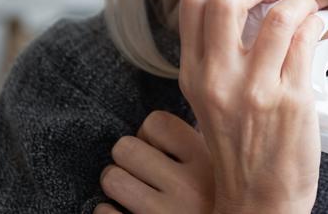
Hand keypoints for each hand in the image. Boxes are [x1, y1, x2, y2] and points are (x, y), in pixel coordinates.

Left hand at [95, 110, 214, 213]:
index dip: (150, 135)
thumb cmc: (219, 202)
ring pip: (111, 179)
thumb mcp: (224, 174)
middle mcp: (188, 187)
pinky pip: (102, 213)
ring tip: (133, 194)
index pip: (156, 122)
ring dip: (117, 185)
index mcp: (209, 163)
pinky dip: (108, 213)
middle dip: (128, 159)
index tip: (158, 149)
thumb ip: (201, 149)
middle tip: (142, 172)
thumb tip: (163, 126)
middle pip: (125, 147)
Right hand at [177, 0, 322, 213]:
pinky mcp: (291, 100)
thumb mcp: (211, 100)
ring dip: (298, 0)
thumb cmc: (239, 148)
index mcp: (193, 75)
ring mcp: (256, 89)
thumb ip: (219, 56)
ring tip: (303, 6)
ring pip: (278, 16)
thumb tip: (254, 5)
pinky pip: (306, 40)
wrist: (259, 201)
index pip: (192, 4)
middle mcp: (218, 79)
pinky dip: (315, 22)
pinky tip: (316, 27)